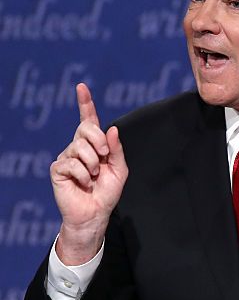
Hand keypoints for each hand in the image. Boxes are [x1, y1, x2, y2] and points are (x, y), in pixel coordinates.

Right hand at [50, 83, 127, 264]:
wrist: (96, 212)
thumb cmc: (107, 192)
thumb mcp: (119, 169)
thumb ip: (116, 149)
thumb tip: (111, 128)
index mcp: (94, 145)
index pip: (88, 120)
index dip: (85, 103)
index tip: (81, 87)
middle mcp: (77, 147)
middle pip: (86, 129)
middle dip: (99, 142)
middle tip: (104, 158)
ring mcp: (66, 157)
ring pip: (80, 147)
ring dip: (93, 163)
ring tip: (94, 176)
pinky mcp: (58, 169)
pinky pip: (72, 163)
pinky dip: (84, 174)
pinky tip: (84, 183)